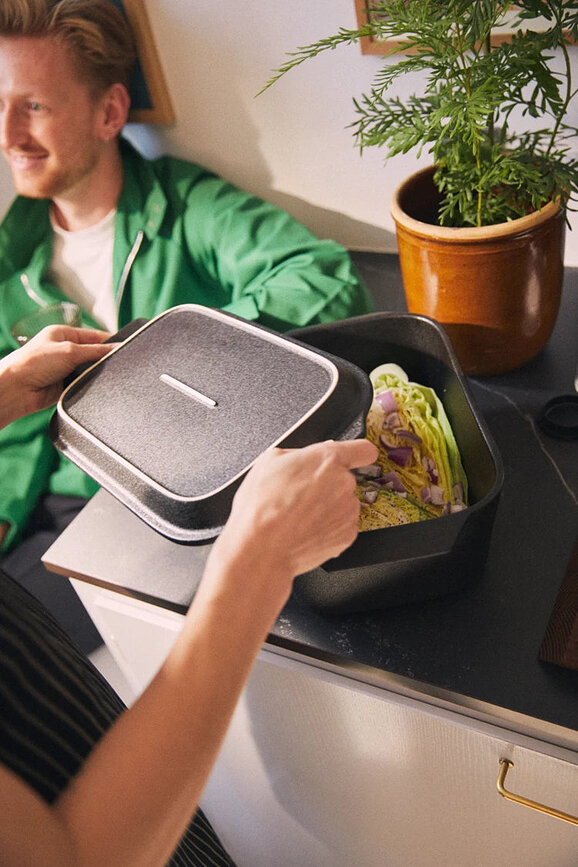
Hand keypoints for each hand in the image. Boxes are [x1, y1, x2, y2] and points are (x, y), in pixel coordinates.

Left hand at [0, 325, 115, 427]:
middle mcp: (64, 350)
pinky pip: (84, 383)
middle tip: (116, 362)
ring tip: (101, 375)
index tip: (124, 347)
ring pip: (89, 369)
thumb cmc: (32, 363)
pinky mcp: (65, 385)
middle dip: (102, 358)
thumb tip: (117, 348)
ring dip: (93, 373)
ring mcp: (64, 368)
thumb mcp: (69, 350)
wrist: (17, 389)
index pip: (93, 335)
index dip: (108, 341)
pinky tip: (93, 385)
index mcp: (62, 334)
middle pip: (93, 353)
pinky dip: (88, 384)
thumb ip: (96, 350)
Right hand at [214, 438, 377, 585]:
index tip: (354, 458)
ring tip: (300, 516)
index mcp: (327, 460)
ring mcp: (348, 510)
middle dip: (328, 484)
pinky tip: (306, 529)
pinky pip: (342, 525)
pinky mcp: (347, 535)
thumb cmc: (261, 507)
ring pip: (344, 503)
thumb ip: (297, 454)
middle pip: (346, 479)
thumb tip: (305, 457)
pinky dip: (328, 527)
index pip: (363, 449)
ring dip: (328, 507)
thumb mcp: (269, 461)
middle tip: (302, 494)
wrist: (261, 548)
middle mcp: (344, 483)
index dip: (358, 453)